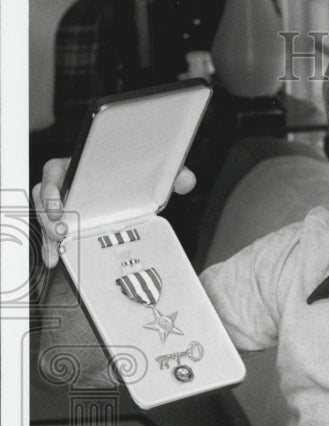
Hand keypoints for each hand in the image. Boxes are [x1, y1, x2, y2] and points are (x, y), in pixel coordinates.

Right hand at [32, 158, 196, 268]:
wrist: (133, 179)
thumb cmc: (135, 173)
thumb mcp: (153, 172)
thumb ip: (171, 173)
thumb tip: (186, 180)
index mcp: (82, 166)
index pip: (55, 171)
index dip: (52, 188)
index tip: (58, 205)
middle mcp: (69, 183)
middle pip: (44, 197)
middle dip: (47, 217)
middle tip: (60, 234)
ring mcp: (67, 202)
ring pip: (46, 216)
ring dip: (47, 236)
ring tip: (56, 253)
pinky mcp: (69, 219)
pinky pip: (53, 231)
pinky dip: (52, 246)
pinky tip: (56, 259)